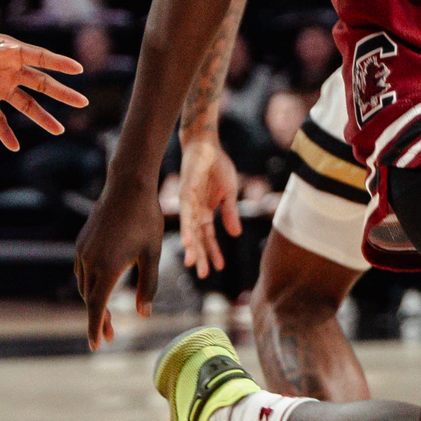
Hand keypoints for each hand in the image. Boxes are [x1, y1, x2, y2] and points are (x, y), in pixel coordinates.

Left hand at [0, 22, 83, 150]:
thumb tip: (9, 47)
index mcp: (11, 52)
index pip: (40, 58)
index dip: (59, 64)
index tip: (78, 70)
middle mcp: (10, 70)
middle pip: (41, 84)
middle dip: (62, 93)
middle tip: (82, 103)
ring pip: (26, 104)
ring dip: (41, 117)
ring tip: (59, 130)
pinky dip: (5, 133)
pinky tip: (15, 147)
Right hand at [77, 169, 167, 347]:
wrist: (128, 188)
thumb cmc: (146, 220)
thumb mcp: (152, 254)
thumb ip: (148, 286)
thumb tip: (144, 314)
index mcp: (108, 267)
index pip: (97, 306)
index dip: (95, 328)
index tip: (95, 346)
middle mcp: (90, 261)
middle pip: (90, 299)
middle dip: (98, 319)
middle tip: (109, 335)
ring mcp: (83, 251)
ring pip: (84, 285)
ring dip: (93, 302)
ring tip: (106, 315)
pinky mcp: (81, 242)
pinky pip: (82, 270)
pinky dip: (90, 284)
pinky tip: (101, 287)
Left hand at [178, 135, 242, 277]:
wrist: (206, 146)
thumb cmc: (217, 167)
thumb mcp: (229, 193)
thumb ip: (230, 213)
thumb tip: (236, 235)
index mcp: (206, 212)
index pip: (210, 237)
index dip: (214, 252)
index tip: (219, 268)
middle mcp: (195, 212)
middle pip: (198, 238)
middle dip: (201, 256)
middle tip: (203, 275)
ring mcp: (188, 204)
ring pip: (189, 230)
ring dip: (192, 247)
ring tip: (193, 264)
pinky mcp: (185, 195)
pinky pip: (185, 215)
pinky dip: (186, 229)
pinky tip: (188, 241)